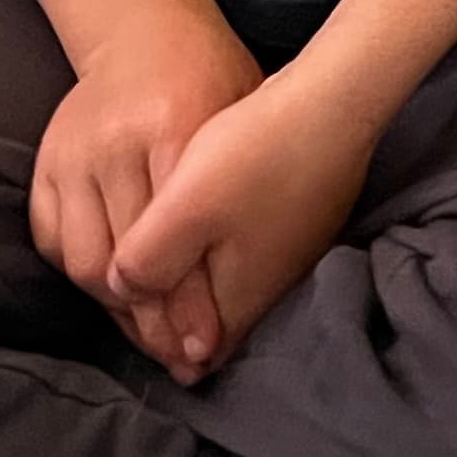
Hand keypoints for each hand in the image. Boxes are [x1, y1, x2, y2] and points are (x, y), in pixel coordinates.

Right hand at [29, 3, 262, 372]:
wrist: (145, 28)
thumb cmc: (213, 80)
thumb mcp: (242, 126)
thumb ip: (234, 206)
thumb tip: (235, 304)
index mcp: (172, 129)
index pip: (171, 244)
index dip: (185, 308)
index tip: (202, 351)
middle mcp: (112, 145)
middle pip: (121, 263)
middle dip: (151, 322)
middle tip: (176, 356)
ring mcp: (70, 154)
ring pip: (82, 263)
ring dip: (115, 306)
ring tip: (148, 327)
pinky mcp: (44, 163)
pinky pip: (52, 242)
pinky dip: (80, 273)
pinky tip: (114, 286)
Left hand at [106, 68, 378, 384]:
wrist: (334, 102)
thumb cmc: (256, 154)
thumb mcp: (186, 208)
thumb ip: (148, 260)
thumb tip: (121, 292)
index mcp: (237, 299)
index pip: (189, 354)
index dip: (153, 342)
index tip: (122, 317)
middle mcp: (269, 292)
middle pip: (212, 326)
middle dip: (174, 320)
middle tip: (131, 295)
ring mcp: (289, 258)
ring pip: (230, 290)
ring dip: (196, 287)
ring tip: (158, 262)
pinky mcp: (298, 225)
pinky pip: (249, 258)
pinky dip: (220, 257)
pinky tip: (204, 228)